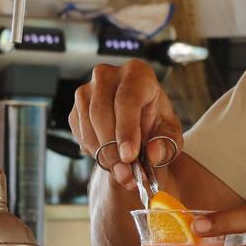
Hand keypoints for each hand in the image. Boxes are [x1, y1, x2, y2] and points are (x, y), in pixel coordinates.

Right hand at [69, 61, 184, 190]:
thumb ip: (167, 144)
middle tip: (125, 173)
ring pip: (87, 123)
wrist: (138, 125)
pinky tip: (109, 159)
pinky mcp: (75, 107)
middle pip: (102, 111)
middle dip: (112, 148)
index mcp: (137, 73)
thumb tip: (153, 154)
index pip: (127, 98)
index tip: (129, 155)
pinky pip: (79, 132)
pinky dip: (93, 151)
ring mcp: (87, 90)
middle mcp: (108, 75)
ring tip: (121, 172)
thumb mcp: (170, 134)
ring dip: (102, 153)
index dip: (126, 128)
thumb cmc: (156, 123)